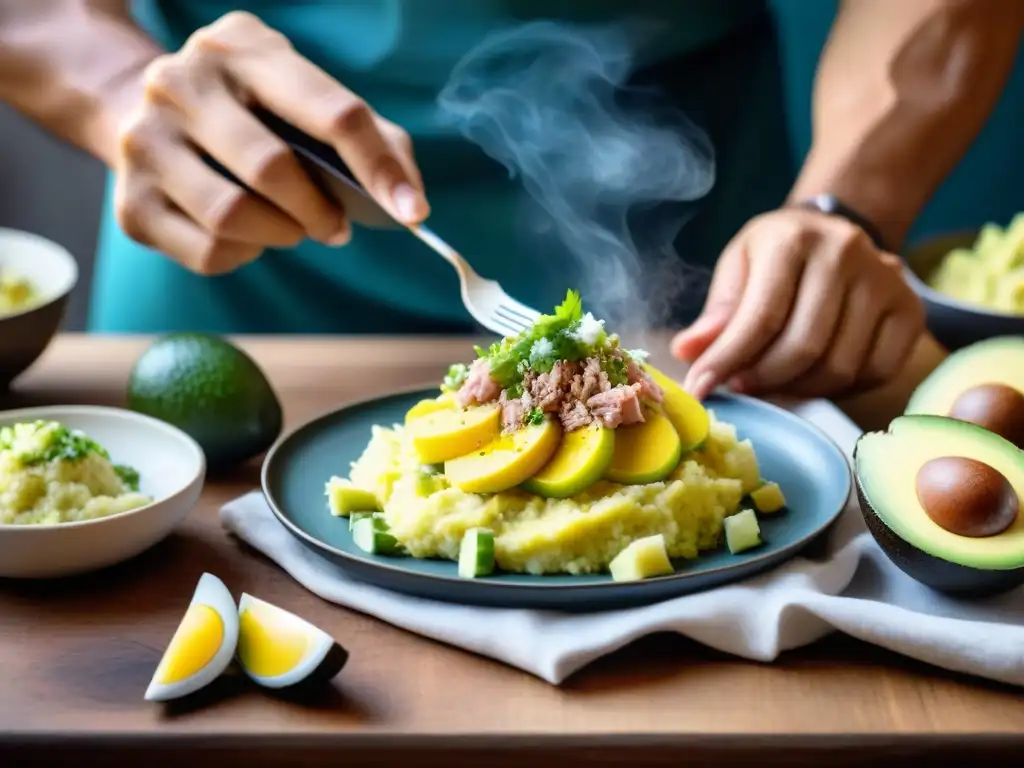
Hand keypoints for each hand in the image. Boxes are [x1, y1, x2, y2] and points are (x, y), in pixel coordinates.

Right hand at [110, 11, 428, 274]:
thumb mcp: (300, 95)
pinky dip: (246, 255)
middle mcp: (180, 85)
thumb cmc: (247, 110)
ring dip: (283, 235)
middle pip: (273, 170)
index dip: (379, 166)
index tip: (413, 211)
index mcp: (241, 49)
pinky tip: (247, 235)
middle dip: (320, 211)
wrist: (132, 108)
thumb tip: (409, 201)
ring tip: (292, 227)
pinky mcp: (130, 205)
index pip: (330, 111)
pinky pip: (209, 251)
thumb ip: (369, 136)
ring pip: (234, 217)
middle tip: (336, 226)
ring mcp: (146, 143)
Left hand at [671, 208, 924, 400]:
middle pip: (804, 347)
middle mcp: (846, 253)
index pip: (760, 316)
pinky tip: (813, 376)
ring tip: (773, 380)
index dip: (727, 360)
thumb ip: (716, 314)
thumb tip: (686, 351)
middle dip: (763, 379)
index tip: (700, 389)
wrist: (835, 234)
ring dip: (797, 389)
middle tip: (741, 386)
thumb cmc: (775, 256)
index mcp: (794, 238)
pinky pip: (875, 373)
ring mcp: (886, 281)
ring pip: (838, 367)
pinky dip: (839, 389)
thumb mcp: (738, 269)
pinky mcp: (911, 310)